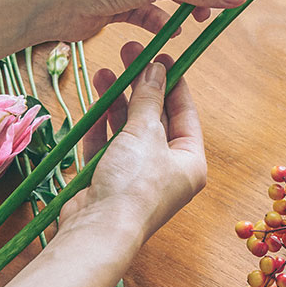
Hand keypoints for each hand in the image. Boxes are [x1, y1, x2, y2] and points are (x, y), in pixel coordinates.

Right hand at [58, 41, 206, 245]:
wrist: (98, 232)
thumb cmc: (133, 185)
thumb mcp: (145, 133)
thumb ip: (148, 99)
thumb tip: (155, 68)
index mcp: (189, 161)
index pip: (185, 112)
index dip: (172, 81)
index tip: (161, 55)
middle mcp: (167, 169)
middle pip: (156, 117)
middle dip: (141, 86)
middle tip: (129, 54)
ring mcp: (136, 176)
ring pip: (129, 129)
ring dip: (117, 101)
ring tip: (104, 71)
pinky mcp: (108, 181)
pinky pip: (107, 145)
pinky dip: (101, 124)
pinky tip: (95, 100)